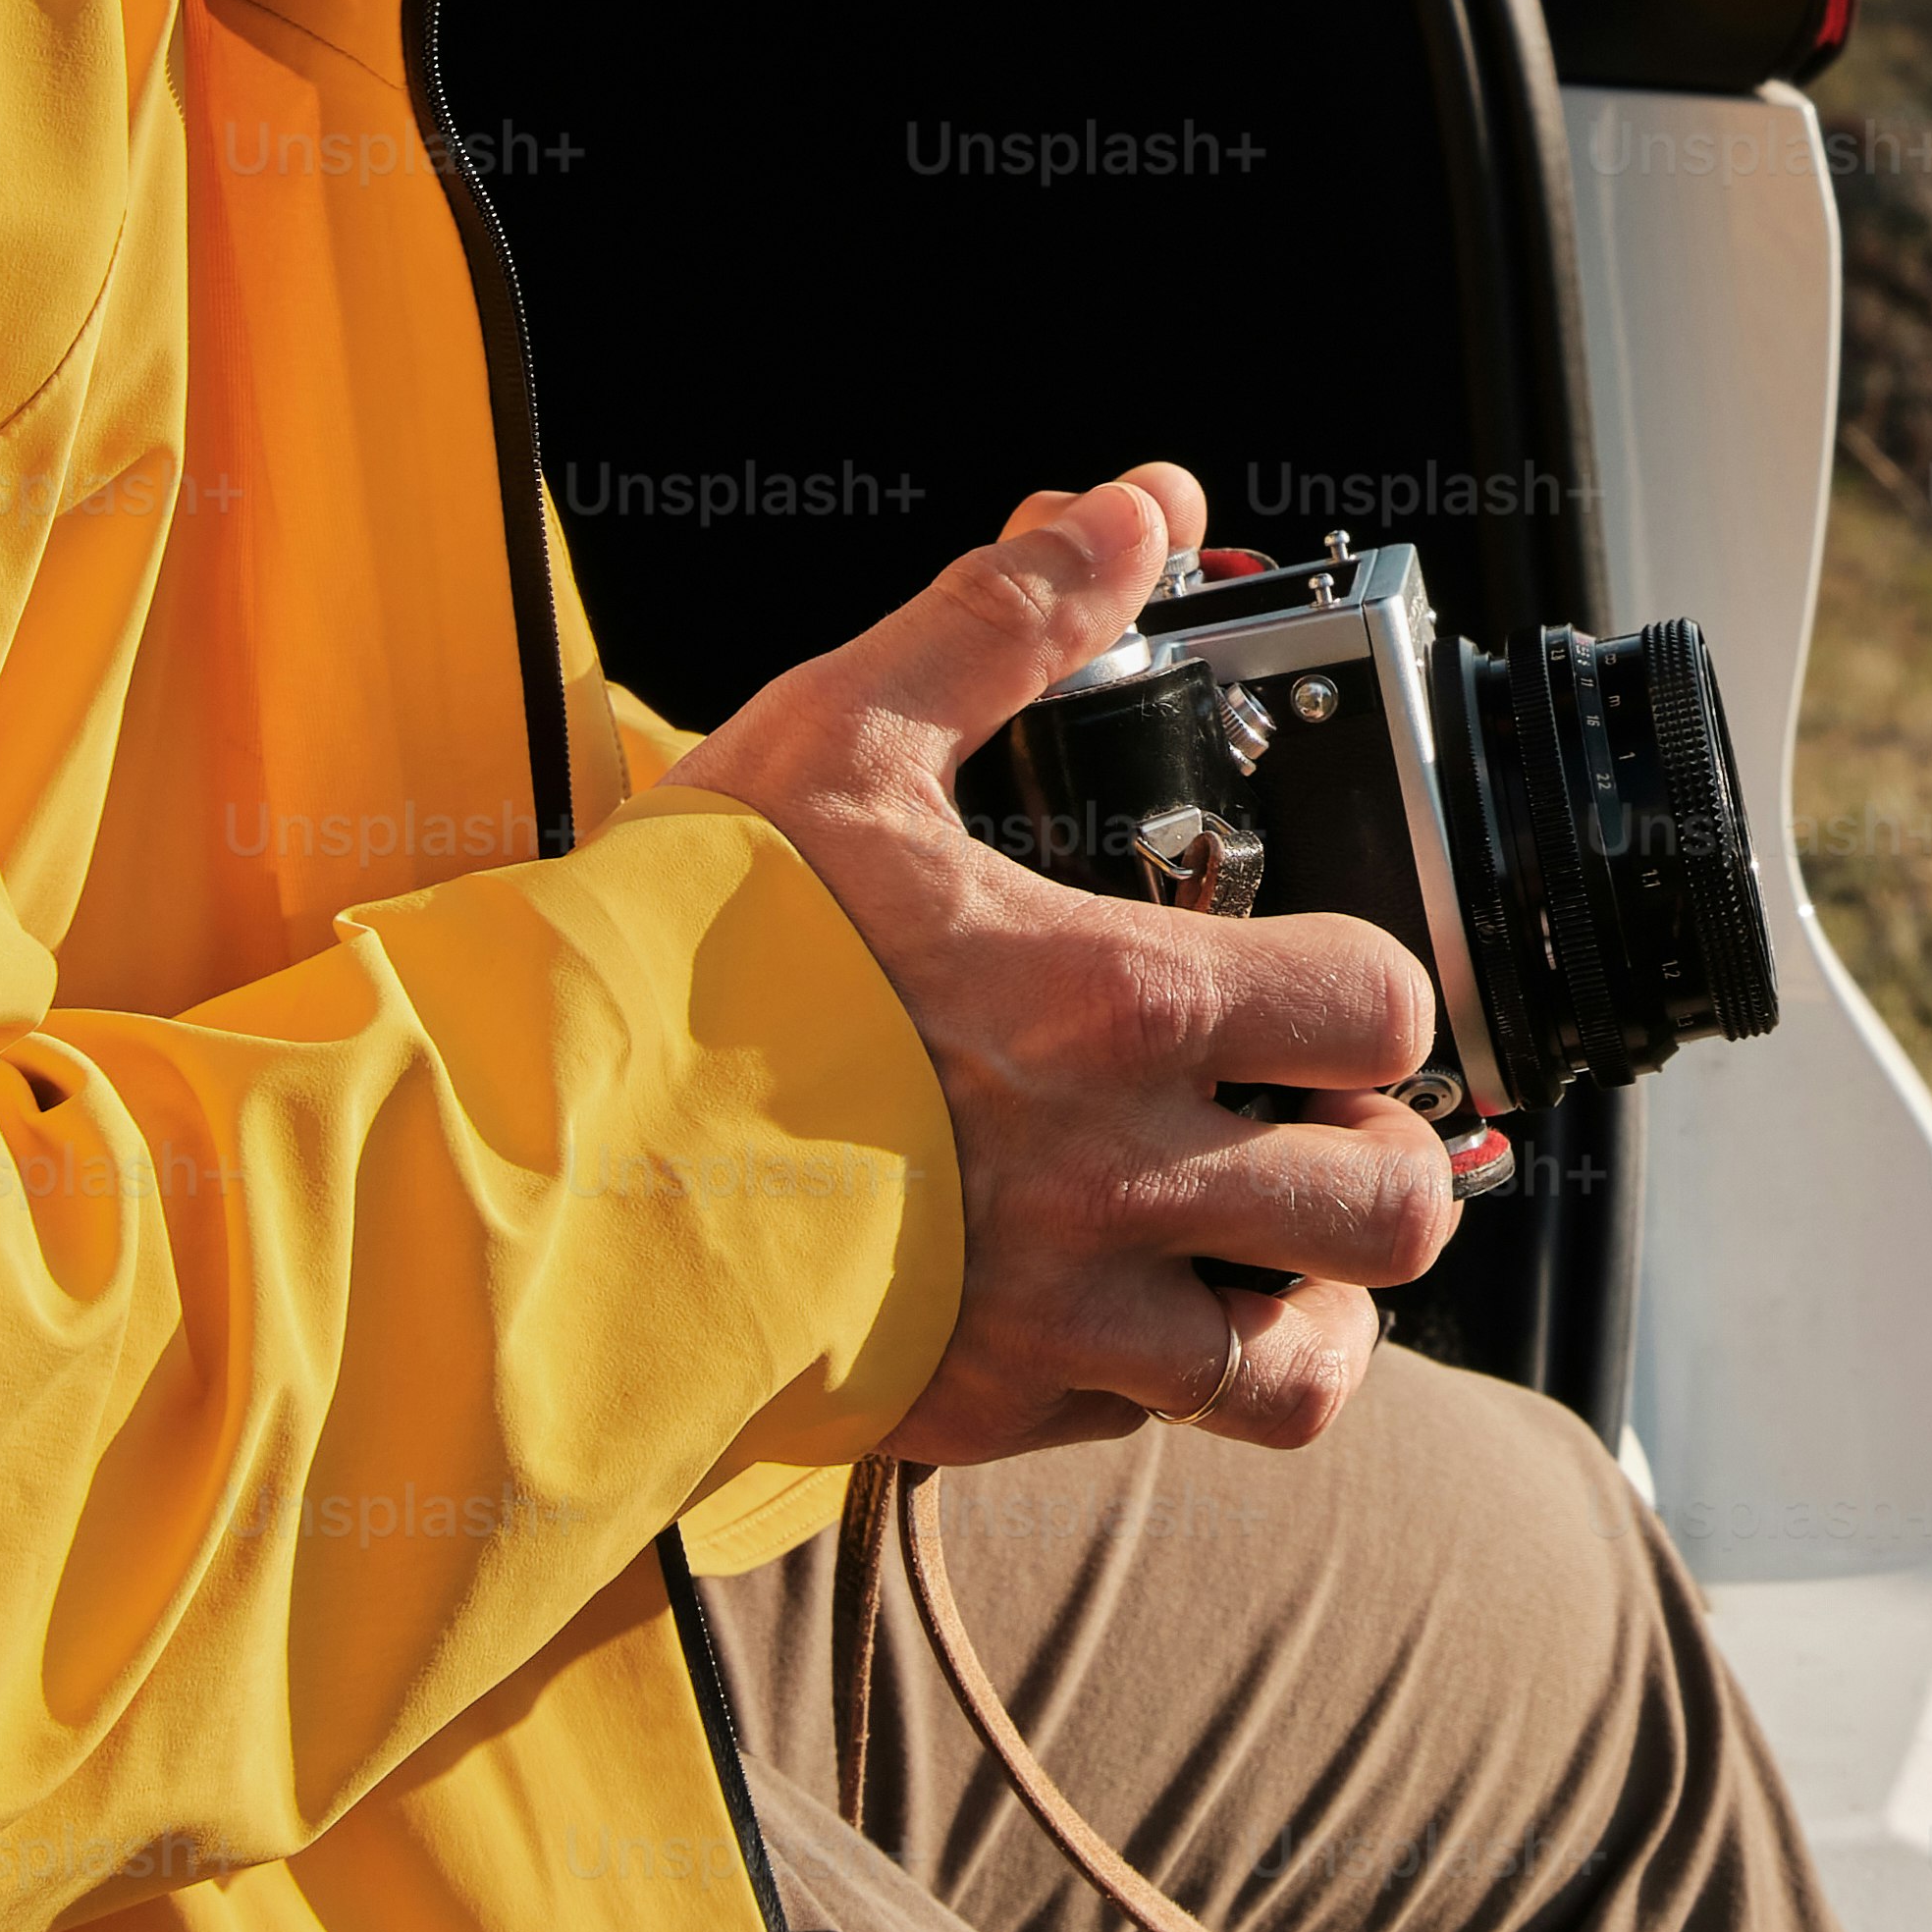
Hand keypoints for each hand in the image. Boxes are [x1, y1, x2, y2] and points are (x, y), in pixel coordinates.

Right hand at [662, 465, 1459, 1463]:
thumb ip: (1006, 619)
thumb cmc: (689, 953)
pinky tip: (1129, 1308)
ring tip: (1263, 1247)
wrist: (537, 1168)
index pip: (1382, 1009)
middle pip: (1394, 1211)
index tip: (1328, 981)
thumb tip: (1138, 503)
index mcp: (1117, 1004)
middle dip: (1385, 1161)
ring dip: (1314, 1306)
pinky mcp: (987, 1409)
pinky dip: (1173, 1379)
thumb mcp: (846, 740)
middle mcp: (1122, 1173)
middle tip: (1315, 1117)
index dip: (1381, 992)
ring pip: (1305, 1369)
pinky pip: (1156, 1428)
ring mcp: (1062, 1313)